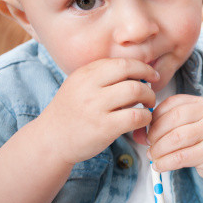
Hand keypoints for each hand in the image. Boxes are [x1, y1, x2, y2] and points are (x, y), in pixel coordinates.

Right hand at [37, 58, 159, 164]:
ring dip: (149, 97)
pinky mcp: (104, 128)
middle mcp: (89, 87)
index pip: (121, 62)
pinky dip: (146, 117)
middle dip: (148, 79)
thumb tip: (139, 71)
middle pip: (130, 71)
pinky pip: (136, 116)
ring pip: (136, 91)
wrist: (51, 140)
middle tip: (150, 92)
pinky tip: (142, 120)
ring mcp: (96, 107)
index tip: (151, 75)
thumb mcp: (80, 86)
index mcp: (85, 74)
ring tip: (147, 106)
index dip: (142, 67)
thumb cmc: (72, 112)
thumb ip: (104, 76)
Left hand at [141, 94, 202, 181]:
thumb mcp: (188, 126)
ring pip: (175, 139)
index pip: (171, 105)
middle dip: (155, 135)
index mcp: (202, 103)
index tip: (147, 131)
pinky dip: (165, 163)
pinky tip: (160, 166)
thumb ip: (164, 125)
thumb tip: (137, 134)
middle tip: (148, 145)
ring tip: (153, 156)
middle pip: (172, 120)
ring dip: (158, 150)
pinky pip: (180, 157)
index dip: (154, 118)